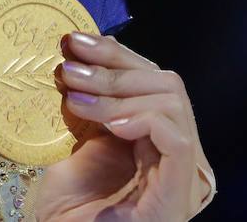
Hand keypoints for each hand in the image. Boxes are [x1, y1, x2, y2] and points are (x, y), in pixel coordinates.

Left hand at [27, 32, 213, 220]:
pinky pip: (178, 140)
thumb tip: (73, 55)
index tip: (73, 41)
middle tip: (67, 69)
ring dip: (119, 91)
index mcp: (152, 137)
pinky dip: (146, 119)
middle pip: (165, 83)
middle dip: (114, 66)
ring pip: (172, 103)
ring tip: (77, 100)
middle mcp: (173, 154)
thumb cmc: (65, 206)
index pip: (148, 77)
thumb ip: (85, 102)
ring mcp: (180, 176)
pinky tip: (112, 124)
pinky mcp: (177, 197)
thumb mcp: (73, 139)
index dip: (114, 53)